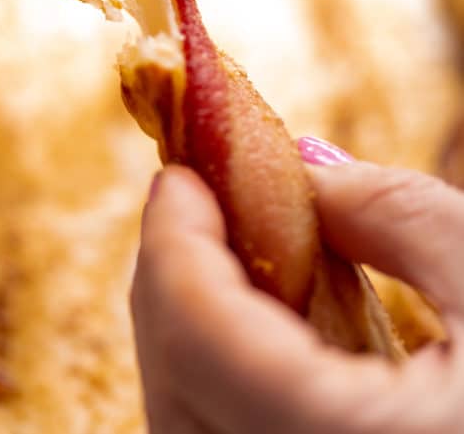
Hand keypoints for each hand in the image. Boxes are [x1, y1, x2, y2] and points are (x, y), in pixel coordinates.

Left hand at [132, 157, 463, 432]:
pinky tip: (262, 322)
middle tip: (196, 199)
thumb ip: (406, 220)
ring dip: (189, 323)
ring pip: (185, 424)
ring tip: (227, 248)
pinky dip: (218, 372)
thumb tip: (310, 168)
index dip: (175, 243)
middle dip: (172, 276)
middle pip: (176, 385)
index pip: (203, 342)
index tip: (180, 174)